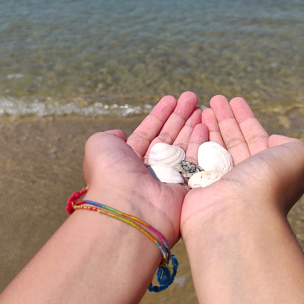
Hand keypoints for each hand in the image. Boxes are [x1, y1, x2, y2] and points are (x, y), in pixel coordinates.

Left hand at [82, 91, 207, 245]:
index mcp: (129, 160)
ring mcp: (169, 179)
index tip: (172, 98)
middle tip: (192, 97)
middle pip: (169, 136)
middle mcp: (150, 169)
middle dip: (180, 116)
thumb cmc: (110, 173)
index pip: (149, 132)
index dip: (160, 114)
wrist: (128, 205)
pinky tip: (204, 124)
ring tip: (201, 107)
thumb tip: (121, 134)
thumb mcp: (99, 145)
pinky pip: (196, 161)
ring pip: (184, 146)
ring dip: (192, 125)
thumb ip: (109, 136)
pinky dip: (200, 142)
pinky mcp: (186, 188)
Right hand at [181, 95, 303, 230]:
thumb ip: (290, 143)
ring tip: (203, 107)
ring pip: (215, 147)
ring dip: (210, 125)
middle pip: (233, 140)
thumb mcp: (298, 157)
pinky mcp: (199, 186)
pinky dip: (197, 139)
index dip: (246, 118)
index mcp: (268, 169)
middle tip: (215, 99)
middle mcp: (245, 176)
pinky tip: (196, 124)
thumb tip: (270, 139)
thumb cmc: (269, 183)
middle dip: (225, 118)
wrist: (238, 213)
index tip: (235, 100)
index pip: (255, 137)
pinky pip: (198, 157)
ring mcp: (221, 182)